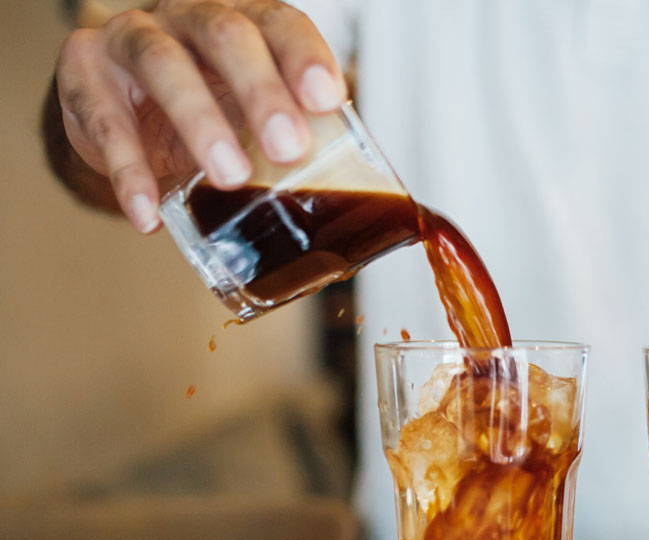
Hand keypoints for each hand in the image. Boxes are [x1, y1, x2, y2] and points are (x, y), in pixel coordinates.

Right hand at [54, 0, 346, 232]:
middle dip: (261, 92)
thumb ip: (297, 136)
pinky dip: (129, 172)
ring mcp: (133, 39)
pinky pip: (106, 121)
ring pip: (165, 64)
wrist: (120, 110)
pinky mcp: (86, 73)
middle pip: (226, 35)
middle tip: (288, 147)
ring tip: (228, 176)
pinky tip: (149, 214)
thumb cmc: (205, 106)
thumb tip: (365, 197)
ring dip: (201, 122)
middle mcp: (188, 18)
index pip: (280, 24)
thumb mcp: (251, 116)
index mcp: (243, 24)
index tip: (327, 99)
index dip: (304, 57)